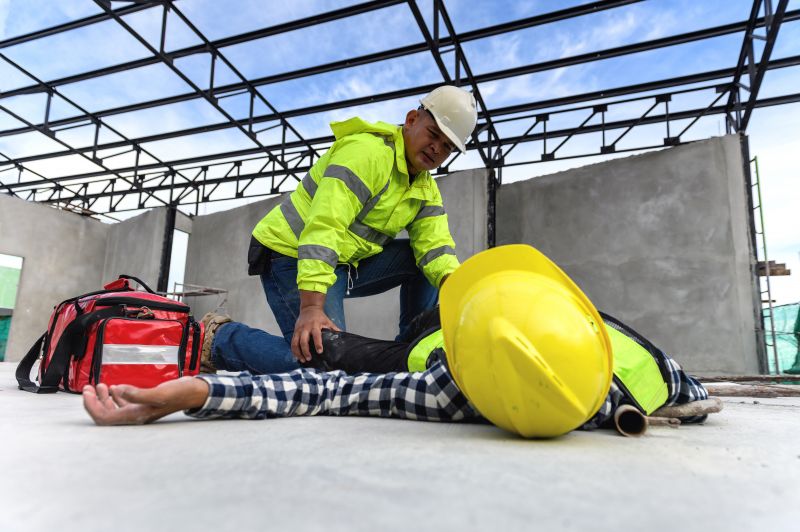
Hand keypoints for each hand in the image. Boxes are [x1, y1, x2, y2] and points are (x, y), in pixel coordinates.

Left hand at [82, 378, 208, 425]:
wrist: (195, 392)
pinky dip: (115, 396)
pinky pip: (124, 404)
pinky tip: (113, 388)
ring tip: (97, 385)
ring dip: (102, 399)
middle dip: (93, 402)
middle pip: (106, 415)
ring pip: (113, 409)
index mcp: (136, 417)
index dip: (91, 407)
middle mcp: (135, 417)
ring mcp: (139, 411)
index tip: (86, 392)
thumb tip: (117, 390)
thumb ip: (137, 394)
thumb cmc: (180, 393)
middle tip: (87, 387)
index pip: (104, 418)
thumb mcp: (160, 393)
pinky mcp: (144, 404)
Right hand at [291, 304, 340, 362]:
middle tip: (309, 358)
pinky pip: (292, 342)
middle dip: (305, 351)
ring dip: (298, 352)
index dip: (318, 343)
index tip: (320, 351)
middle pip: (303, 341)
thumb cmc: (320, 316)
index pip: (316, 335)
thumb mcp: (328, 321)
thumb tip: (342, 335)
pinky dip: (294, 350)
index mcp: (315, 325)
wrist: (309, 308)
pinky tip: (297, 356)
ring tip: (302, 360)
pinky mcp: (295, 331)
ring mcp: (299, 330)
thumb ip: (334, 329)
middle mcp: (305, 328)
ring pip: (295, 343)